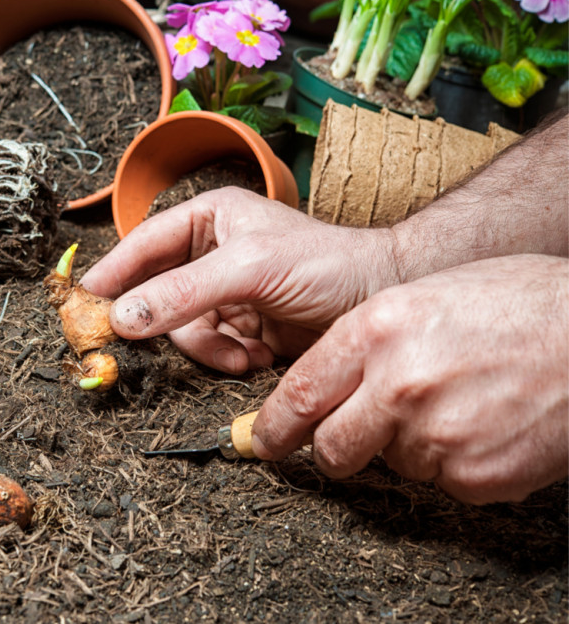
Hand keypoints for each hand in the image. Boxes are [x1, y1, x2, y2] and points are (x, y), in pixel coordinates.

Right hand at [80, 187, 399, 372]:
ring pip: (181, 330)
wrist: (381, 300)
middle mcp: (209, 254)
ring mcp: (224, 293)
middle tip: (150, 345)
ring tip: (242, 352)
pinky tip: (256, 357)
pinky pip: (209, 350)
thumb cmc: (325, 264)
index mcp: (206, 220)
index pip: (143, 244)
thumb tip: (123, 315)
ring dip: (208, 348)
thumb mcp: (249, 269)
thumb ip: (183, 292)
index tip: (84, 301)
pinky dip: (227, 359)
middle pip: (156, 295)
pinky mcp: (241, 327)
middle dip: (172, 324)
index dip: (113, 272)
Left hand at [251, 254, 568, 503]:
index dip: (274, 427)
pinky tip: (486, 423)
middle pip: (332, 447)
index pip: (299, 395)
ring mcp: (436, 435)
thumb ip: (367, 342)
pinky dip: (457, 462)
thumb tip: (324, 386)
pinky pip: (443, 480)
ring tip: (457, 403)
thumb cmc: (516, 304)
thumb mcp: (424, 297)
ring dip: (410, 445)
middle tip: (354, 437)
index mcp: (375, 331)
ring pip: (392, 463)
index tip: (261, 442)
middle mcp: (397, 384)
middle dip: (335, 449)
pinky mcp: (475, 475)